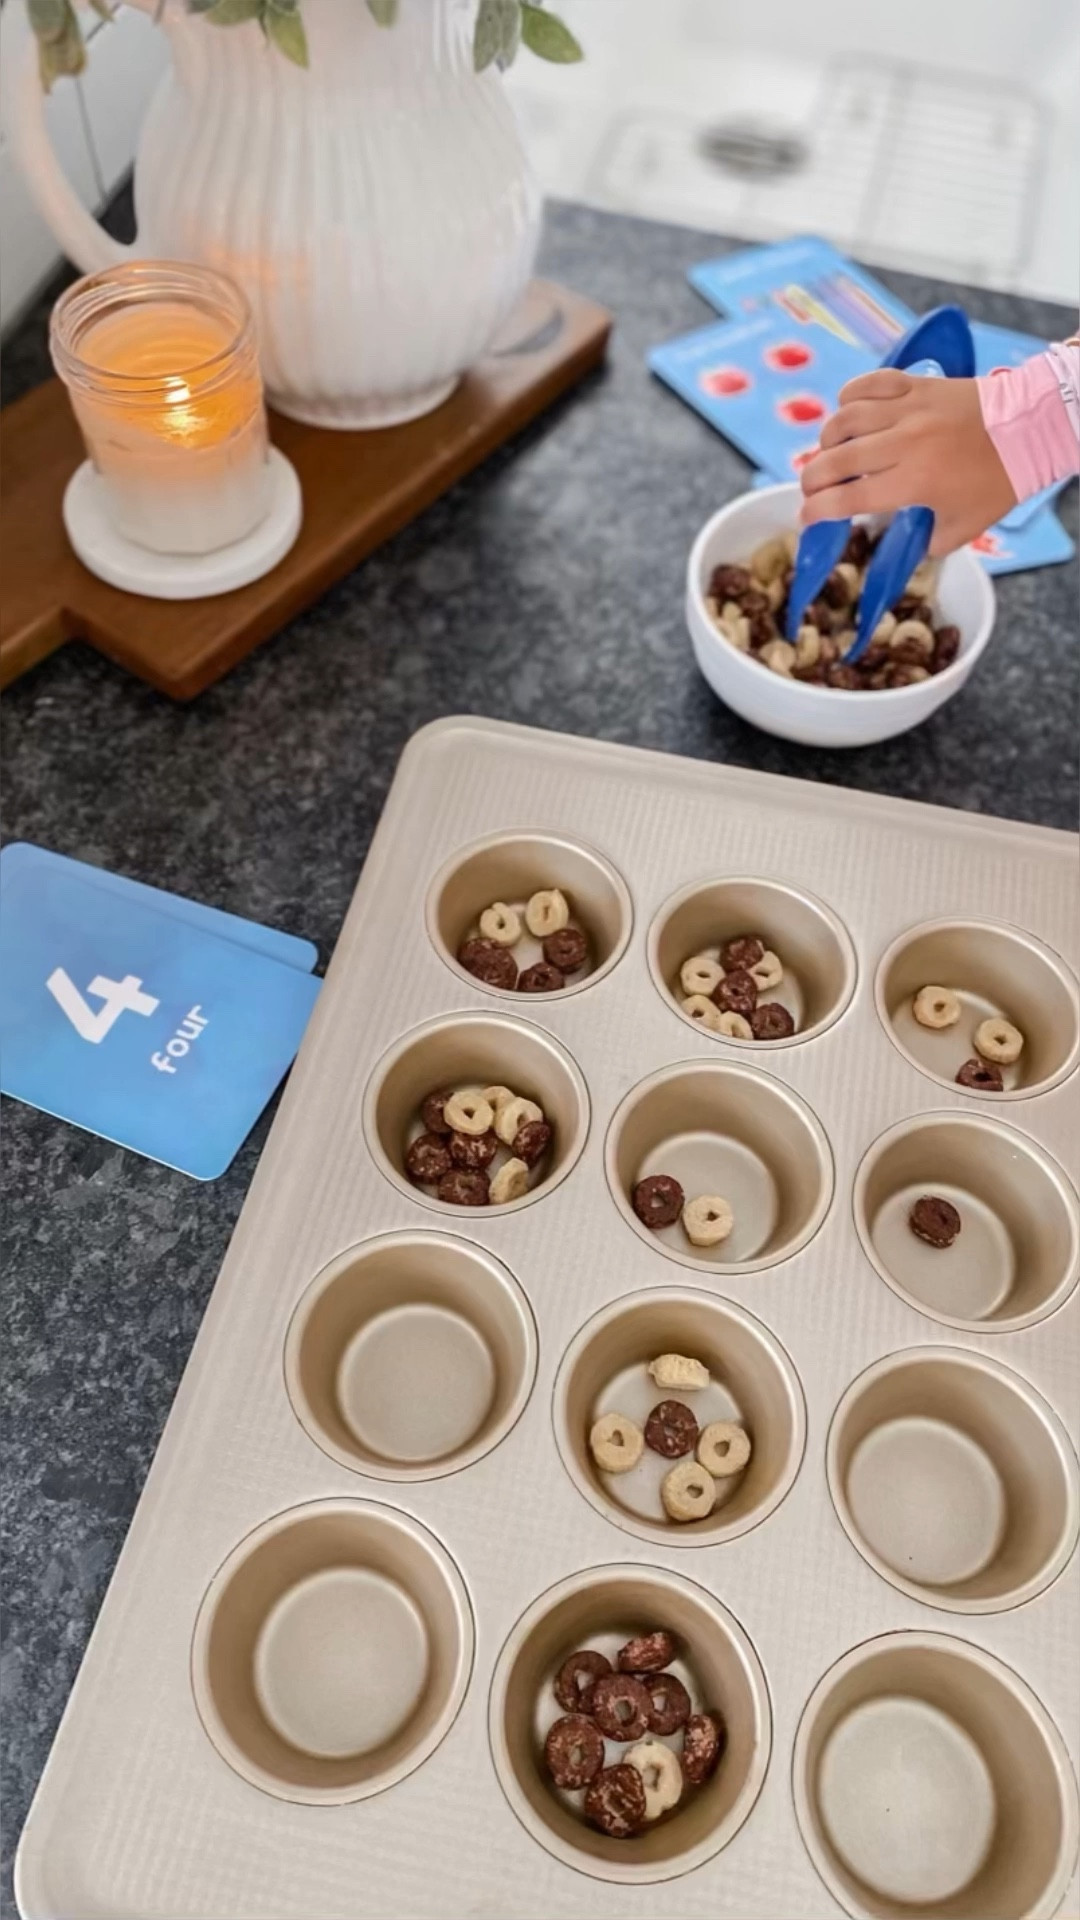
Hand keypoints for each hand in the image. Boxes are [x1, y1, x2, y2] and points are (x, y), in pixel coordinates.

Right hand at [799, 370, 1016, 553]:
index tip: (806, 518)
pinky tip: (848, 411)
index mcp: (914, 482)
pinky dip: (850, 397)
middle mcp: (904, 444)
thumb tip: (900, 545)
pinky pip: (869, 384)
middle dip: (812, 478)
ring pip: (845, 419)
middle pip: (837, 460)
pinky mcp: (917, 385)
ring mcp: (908, 409)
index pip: (849, 500)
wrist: (1031, 428)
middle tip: (810, 488)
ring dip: (828, 440)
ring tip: (829, 452)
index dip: (818, 512)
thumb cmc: (998, 481)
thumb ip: (926, 542)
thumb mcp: (963, 528)